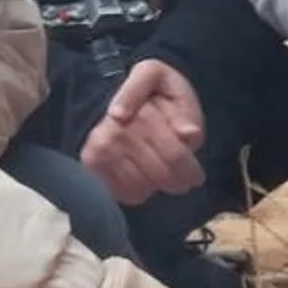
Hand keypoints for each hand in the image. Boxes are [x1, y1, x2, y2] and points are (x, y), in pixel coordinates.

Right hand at [80, 59, 207, 205]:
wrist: (119, 100)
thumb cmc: (157, 98)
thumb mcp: (177, 94)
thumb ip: (185, 112)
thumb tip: (189, 134)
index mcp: (145, 110)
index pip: (174, 154)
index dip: (190, 170)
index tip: (196, 178)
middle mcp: (120, 127)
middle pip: (160, 174)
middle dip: (177, 183)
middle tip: (182, 183)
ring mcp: (103, 144)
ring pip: (141, 188)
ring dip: (156, 187)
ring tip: (159, 176)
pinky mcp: (91, 159)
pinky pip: (121, 193)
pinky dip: (136, 192)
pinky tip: (141, 179)